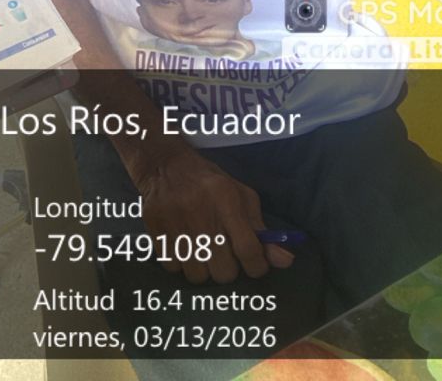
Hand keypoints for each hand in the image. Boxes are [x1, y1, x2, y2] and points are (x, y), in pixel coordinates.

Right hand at [132, 148, 294, 283]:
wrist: (165, 164)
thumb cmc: (209, 183)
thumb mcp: (240, 196)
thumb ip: (262, 229)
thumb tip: (286, 261)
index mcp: (227, 200)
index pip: (249, 250)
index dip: (257, 266)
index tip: (255, 265)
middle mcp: (202, 213)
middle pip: (224, 271)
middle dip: (228, 267)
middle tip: (223, 252)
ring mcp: (176, 223)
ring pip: (199, 276)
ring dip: (203, 268)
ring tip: (202, 249)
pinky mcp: (155, 230)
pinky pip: (174, 269)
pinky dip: (180, 263)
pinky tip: (183, 245)